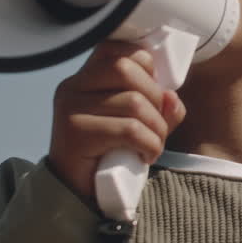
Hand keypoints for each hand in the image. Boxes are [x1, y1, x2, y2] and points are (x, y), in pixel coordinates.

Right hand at [47, 41, 186, 200]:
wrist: (80, 193)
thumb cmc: (113, 151)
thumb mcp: (142, 121)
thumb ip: (161, 104)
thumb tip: (172, 97)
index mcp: (87, 75)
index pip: (120, 49)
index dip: (146, 66)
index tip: (153, 93)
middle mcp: (73, 86)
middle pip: (126, 68)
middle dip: (155, 98)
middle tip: (157, 124)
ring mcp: (70, 108)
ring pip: (133, 101)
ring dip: (156, 128)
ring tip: (152, 144)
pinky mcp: (75, 133)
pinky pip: (129, 129)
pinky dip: (149, 144)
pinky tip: (145, 156)